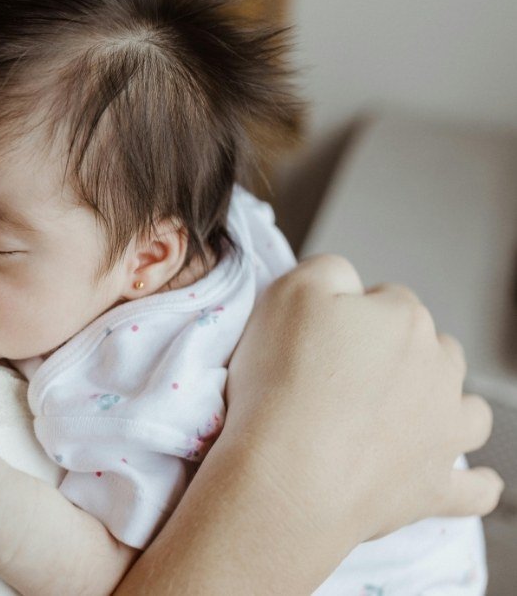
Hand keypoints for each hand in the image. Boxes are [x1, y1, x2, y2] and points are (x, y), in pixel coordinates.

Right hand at [225, 255, 502, 544]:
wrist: (285, 476)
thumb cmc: (281, 384)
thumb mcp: (287, 292)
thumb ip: (327, 269)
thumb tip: (347, 281)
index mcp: (404, 319)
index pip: (385, 299)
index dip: (348, 316)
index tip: (316, 338)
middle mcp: (438, 370)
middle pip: (428, 347)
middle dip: (395, 356)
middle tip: (340, 375)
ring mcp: (444, 432)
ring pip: (465, 407)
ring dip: (440, 405)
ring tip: (398, 415)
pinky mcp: (436, 488)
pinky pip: (476, 488)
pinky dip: (472, 482)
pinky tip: (462, 476)